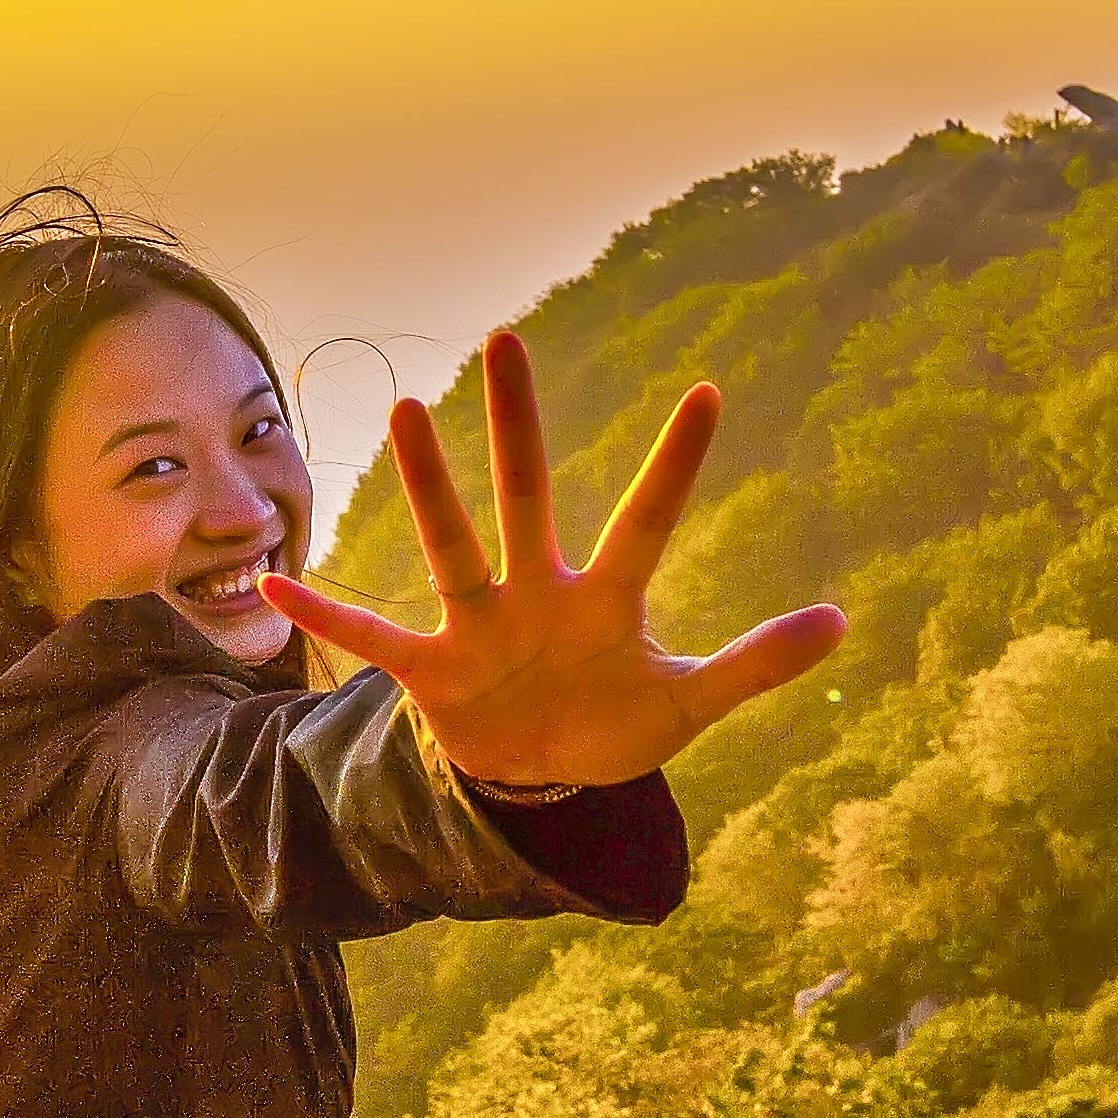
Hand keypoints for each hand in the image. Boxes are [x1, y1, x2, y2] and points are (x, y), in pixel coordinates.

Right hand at [263, 331, 847, 790]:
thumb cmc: (612, 724)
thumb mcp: (689, 706)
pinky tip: (274, 589)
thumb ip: (756, 664)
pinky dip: (325, 619)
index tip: (708, 392)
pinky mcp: (432, 671)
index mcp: (604, 599)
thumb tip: (843, 620)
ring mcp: (479, 625)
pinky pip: (372, 640)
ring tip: (405, 411)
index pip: (646, 520)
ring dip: (428, 484)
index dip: (677, 465)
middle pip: (528, 496)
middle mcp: (536, 591)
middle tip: (506, 340)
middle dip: (518, 424)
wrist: (540, 777)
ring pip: (450, 542)